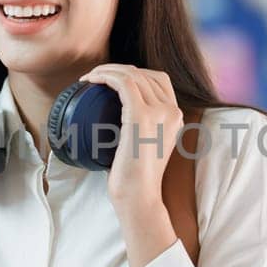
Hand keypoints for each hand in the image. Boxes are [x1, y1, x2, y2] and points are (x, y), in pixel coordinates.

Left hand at [79, 63, 182, 266]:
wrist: (139, 198)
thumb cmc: (135, 177)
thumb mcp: (146, 145)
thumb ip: (142, 127)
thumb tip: (116, 116)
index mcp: (176, 116)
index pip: (158, 80)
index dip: (134, 72)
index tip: (110, 80)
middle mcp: (173, 111)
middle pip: (146, 73)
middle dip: (118, 68)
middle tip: (95, 77)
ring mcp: (160, 112)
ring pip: (133, 74)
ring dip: (108, 70)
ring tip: (90, 77)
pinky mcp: (142, 116)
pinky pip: (123, 83)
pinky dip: (106, 76)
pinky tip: (92, 80)